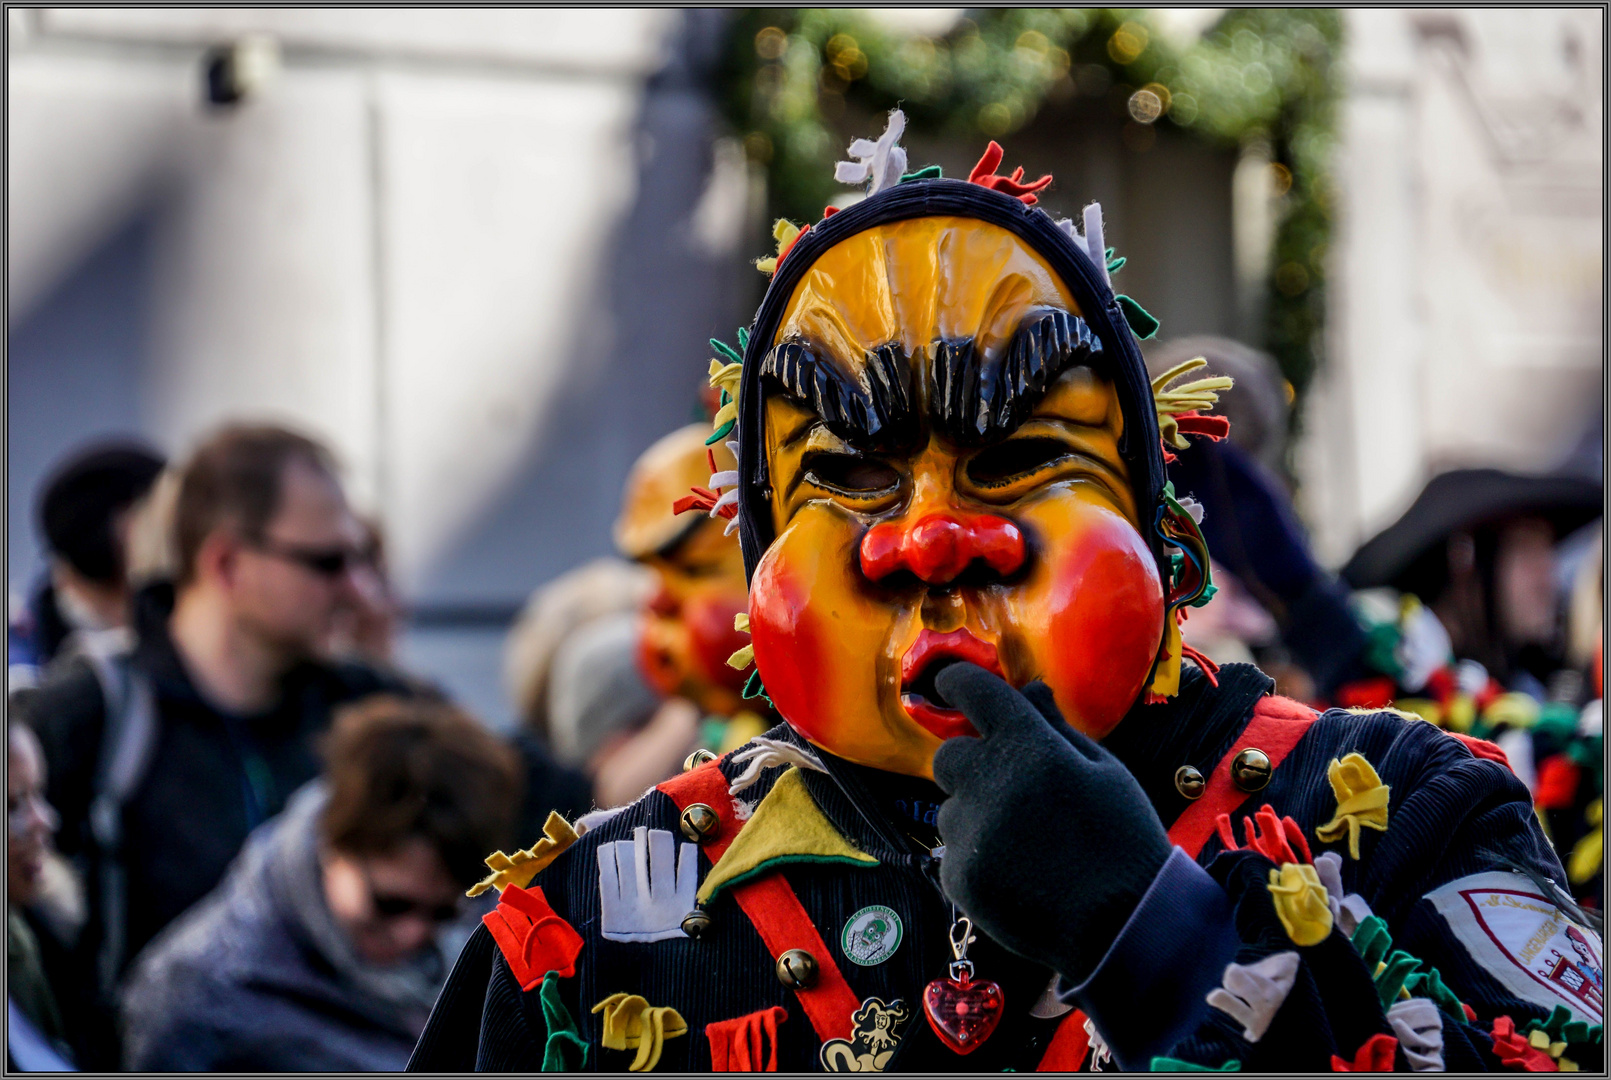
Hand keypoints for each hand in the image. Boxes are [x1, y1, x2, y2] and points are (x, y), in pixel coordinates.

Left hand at [931, 663, 1171, 983]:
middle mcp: (990, 782)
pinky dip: (978, 858)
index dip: (958, 683)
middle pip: (949, 755)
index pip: (974, 692)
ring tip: (1027, 844)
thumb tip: (1029, 690)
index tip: (951, 683)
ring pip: (952, 808)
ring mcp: (970, 831)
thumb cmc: (1122, 838)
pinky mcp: (958, 876)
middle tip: (1008, 786)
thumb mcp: (1105, 771)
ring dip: (977, 815)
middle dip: (971, 763)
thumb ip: (1057, 728)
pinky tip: (1019, 874)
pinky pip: (954, 852)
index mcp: (1030, 746)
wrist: (1123, 925)